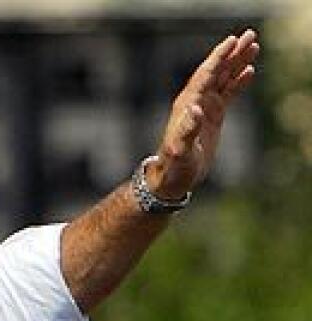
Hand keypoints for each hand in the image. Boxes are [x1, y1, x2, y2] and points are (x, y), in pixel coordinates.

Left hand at [151, 29, 259, 198]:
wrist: (173, 177)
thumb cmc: (175, 166)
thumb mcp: (181, 150)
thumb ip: (188, 130)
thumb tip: (196, 109)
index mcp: (187, 105)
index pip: (205, 75)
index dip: (218, 58)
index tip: (231, 42)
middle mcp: (195, 102)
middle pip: (216, 71)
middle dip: (232, 54)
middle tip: (249, 35)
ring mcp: (204, 108)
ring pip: (223, 79)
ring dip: (237, 63)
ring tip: (253, 46)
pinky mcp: (212, 116)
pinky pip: (227, 93)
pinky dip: (238, 82)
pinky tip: (249, 71)